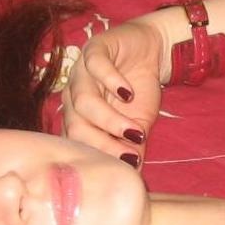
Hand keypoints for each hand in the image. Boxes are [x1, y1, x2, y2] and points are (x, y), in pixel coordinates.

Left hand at [62, 20, 164, 166]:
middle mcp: (72, 97)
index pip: (78, 143)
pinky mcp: (94, 49)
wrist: (152, 51)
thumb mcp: (138, 126)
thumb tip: (132, 174)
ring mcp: (80, 73)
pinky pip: (95, 66)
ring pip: (84, 101)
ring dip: (109, 119)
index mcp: (76, 118)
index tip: (126, 167)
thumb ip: (131, 149)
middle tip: (129, 153)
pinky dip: (111, 82)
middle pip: (76, 125)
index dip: (99, 156)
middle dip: (103, 143)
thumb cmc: (139, 94)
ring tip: (134, 130)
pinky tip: (128, 94)